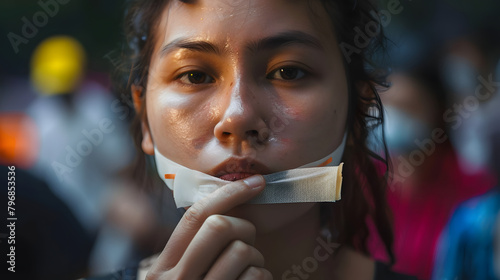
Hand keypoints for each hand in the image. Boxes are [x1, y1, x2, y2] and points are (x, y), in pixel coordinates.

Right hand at [146, 175, 272, 279]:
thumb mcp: (180, 278)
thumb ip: (192, 250)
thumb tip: (225, 207)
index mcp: (162, 268)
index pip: (194, 216)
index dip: (229, 193)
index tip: (256, 183)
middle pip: (219, 226)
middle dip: (245, 227)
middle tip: (249, 243)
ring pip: (242, 251)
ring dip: (256, 258)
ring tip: (250, 271)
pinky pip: (257, 276)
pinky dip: (264, 277)